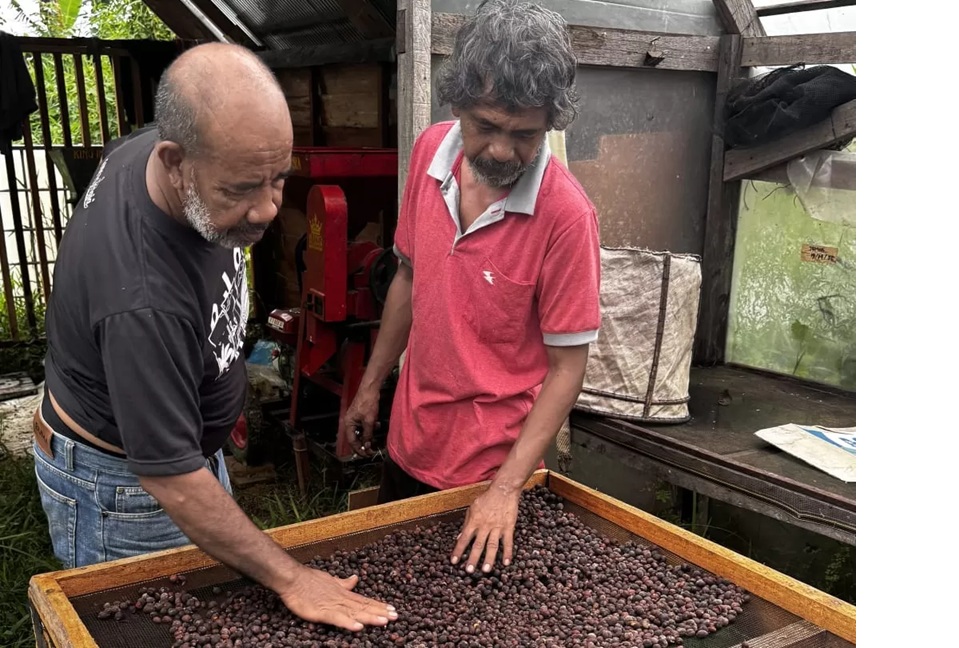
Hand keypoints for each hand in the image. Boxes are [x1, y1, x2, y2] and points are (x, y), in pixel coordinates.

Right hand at [277, 563, 397, 631]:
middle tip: (396, 616)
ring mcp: (333, 605)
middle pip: (364, 607)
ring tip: (385, 621)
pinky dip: (348, 623)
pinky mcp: (322, 612)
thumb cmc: (309, 580)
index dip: (379, 605)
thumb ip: (344, 583)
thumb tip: (355, 578)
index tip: (392, 609)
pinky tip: (359, 627)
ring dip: (370, 617)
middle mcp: (342, 599)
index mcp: (344, 594)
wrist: (292, 579)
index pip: (365, 600)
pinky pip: (337, 619)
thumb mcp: (330, 581)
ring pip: (355, 613)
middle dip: (380, 612)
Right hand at [342, 385, 379, 457]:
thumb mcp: (369, 421)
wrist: (370, 389)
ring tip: (374, 436)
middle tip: (371, 450)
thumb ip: (368, 434)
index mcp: (348, 424)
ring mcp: (354, 419)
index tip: (366, 454)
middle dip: (364, 444)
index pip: (352, 441)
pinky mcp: (360, 415)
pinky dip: (370, 427)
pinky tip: (376, 424)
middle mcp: (349, 422)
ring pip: (361, 432)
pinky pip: (364, 425)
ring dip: (368, 434)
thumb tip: (366, 445)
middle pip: (355, 438)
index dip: (359, 449)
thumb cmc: (367, 402)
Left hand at [450, 484, 519, 573]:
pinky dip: (507, 552)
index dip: (458, 550)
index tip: (454, 562)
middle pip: (478, 545)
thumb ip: (466, 523)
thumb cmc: (486, 499)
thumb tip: (458, 537)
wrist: (503, 490)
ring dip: (489, 558)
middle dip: (473, 558)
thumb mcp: (472, 508)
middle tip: (469, 571)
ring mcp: (497, 527)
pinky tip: (506, 562)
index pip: (464, 538)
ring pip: (492, 545)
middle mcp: (485, 526)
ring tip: (486, 570)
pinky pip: (508, 542)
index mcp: (474, 521)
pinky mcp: (508, 527)